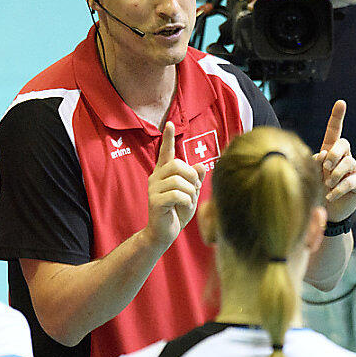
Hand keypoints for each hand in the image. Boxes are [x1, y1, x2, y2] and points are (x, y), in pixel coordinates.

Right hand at [147, 122, 206, 246]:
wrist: (164, 233)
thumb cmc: (178, 212)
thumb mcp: (191, 193)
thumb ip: (196, 179)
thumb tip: (202, 165)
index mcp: (164, 173)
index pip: (165, 152)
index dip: (168, 138)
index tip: (169, 123)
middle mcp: (156, 177)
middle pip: (178, 164)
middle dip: (192, 176)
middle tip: (195, 189)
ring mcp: (153, 189)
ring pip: (179, 180)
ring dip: (191, 192)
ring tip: (189, 201)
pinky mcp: (154, 201)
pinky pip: (176, 194)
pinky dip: (186, 201)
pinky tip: (184, 207)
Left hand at [316, 100, 355, 222]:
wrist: (327, 210)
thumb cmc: (316, 188)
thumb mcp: (311, 174)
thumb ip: (315, 163)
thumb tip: (323, 155)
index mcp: (330, 150)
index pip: (334, 130)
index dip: (337, 116)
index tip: (341, 103)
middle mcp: (343, 156)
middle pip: (344, 143)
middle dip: (335, 152)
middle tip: (326, 166)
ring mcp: (352, 169)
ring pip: (348, 162)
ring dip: (335, 174)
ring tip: (327, 184)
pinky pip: (352, 180)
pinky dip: (339, 188)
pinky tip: (330, 195)